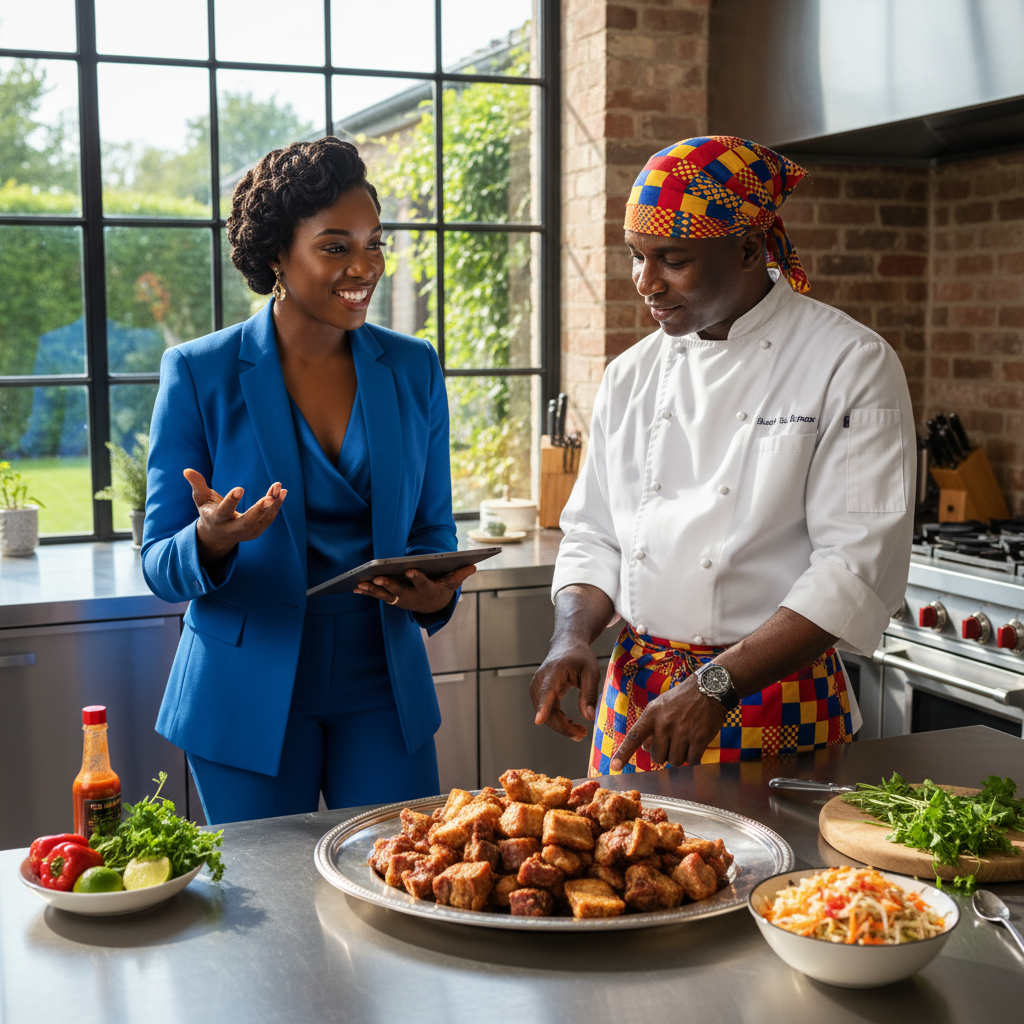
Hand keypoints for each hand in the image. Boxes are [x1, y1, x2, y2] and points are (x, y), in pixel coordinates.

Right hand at [184, 468, 286, 565]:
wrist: (217, 535)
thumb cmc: (209, 512)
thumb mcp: (201, 499)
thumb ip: (197, 485)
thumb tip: (187, 470)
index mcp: (217, 520)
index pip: (224, 511)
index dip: (232, 501)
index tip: (240, 488)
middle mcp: (232, 529)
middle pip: (247, 522)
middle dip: (259, 510)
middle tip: (269, 498)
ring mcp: (246, 532)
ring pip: (262, 520)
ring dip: (272, 504)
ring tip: (278, 487)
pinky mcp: (257, 531)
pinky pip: (269, 519)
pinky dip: (277, 506)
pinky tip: (282, 492)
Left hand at [354, 563, 476, 613]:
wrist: (433, 606)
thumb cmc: (441, 588)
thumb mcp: (452, 583)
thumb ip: (459, 574)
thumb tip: (473, 565)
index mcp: (427, 590)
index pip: (422, 583)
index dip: (416, 577)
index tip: (410, 570)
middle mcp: (412, 597)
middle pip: (399, 591)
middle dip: (388, 584)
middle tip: (378, 577)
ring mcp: (400, 600)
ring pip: (385, 595)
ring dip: (372, 590)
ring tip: (361, 583)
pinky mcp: (392, 599)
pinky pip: (378, 596)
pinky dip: (367, 592)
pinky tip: (356, 586)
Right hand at [529, 642, 602, 741]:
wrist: (567, 646)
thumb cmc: (580, 657)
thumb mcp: (591, 671)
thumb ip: (590, 694)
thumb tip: (589, 717)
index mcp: (554, 671)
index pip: (547, 691)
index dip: (543, 707)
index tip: (538, 720)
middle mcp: (541, 680)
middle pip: (547, 710)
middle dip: (563, 726)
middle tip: (581, 735)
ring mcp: (537, 688)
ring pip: (546, 715)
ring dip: (561, 726)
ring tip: (580, 730)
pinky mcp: (538, 694)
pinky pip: (546, 712)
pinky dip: (558, 721)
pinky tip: (570, 723)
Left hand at [610, 676, 726, 769]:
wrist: (709, 688)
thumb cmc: (682, 699)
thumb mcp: (660, 706)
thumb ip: (650, 726)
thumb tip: (645, 748)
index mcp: (651, 714)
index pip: (634, 737)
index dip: (623, 753)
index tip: (614, 767)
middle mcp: (664, 723)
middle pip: (657, 757)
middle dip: (664, 754)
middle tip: (673, 742)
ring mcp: (682, 731)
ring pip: (674, 761)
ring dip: (680, 757)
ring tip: (685, 741)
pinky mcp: (699, 737)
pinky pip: (692, 760)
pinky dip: (694, 757)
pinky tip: (696, 744)